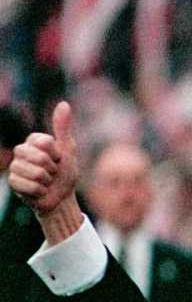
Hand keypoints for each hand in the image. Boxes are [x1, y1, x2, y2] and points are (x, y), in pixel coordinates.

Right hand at [8, 101, 82, 243]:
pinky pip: (29, 186)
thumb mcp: (68, 150)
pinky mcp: (13, 182)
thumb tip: (64, 103)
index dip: (57, 154)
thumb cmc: (65, 174)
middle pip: (39, 157)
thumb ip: (63, 128)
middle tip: (52, 173)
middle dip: (52, 169)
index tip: (58, 159)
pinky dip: (40, 191)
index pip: (45, 143)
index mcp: (34, 141)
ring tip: (46, 182)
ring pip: (35, 173)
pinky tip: (39, 191)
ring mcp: (15, 167)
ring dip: (46, 181)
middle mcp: (21, 151)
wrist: (61, 198)